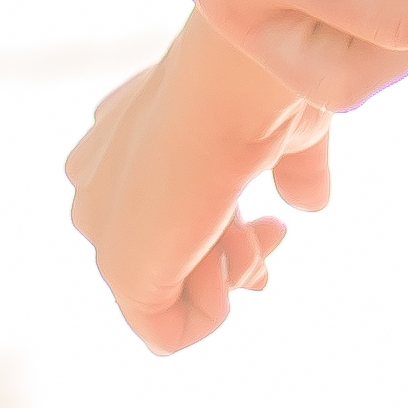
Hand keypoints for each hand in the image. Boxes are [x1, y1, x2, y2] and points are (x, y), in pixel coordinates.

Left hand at [64, 13, 330, 353]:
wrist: (238, 74)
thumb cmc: (263, 82)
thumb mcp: (285, 128)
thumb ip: (291, 169)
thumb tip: (310, 204)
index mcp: (124, 134)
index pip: (163, 211)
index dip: (226, 231)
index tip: (277, 226)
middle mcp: (97, 176)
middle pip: (161, 256)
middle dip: (229, 259)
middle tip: (275, 232)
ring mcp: (100, 222)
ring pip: (162, 295)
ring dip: (230, 272)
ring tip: (252, 224)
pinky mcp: (118, 266)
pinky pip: (164, 334)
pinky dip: (214, 311)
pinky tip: (232, 253)